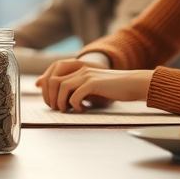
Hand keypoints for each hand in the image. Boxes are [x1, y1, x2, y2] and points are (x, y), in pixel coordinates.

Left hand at [38, 64, 152, 112]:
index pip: (53, 73)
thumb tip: (62, 99)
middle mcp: (81, 69)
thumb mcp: (93, 86)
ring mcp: (87, 75)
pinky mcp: (94, 83)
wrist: (133, 84)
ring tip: (67, 110)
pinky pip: (75, 95)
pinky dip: (75, 105)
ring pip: (61, 87)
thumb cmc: (114, 88)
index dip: (46, 86)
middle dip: (50, 97)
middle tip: (57, 109)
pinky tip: (83, 109)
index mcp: (79, 68)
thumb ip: (78, 88)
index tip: (47, 99)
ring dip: (61, 102)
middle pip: (53, 80)